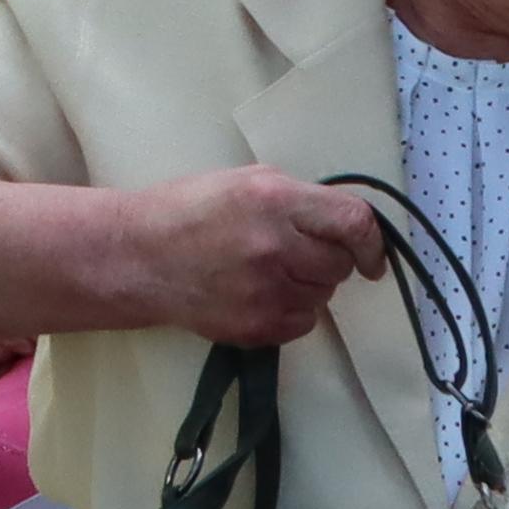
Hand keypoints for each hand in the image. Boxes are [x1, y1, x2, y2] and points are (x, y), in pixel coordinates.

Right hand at [98, 166, 384, 349]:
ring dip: (307, 285)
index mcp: (275, 200)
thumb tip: (342, 225)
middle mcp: (275, 247)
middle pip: (339, 264)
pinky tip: (257, 294)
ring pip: (322, 295)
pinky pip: (302, 323)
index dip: (372, 241)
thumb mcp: (245, 180)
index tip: (371, 256)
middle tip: (293, 252)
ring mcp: (266, 293)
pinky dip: (290, 310)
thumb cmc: (188, 209)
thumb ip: (298, 200)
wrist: (136, 257)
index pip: (353, 222)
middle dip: (327, 259)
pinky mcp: (256, 327)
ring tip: (267, 272)